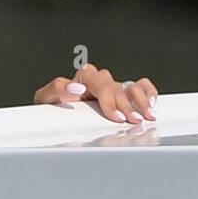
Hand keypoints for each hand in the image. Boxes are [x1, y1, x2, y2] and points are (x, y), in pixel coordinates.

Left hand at [33, 64, 157, 123]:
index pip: (100, 83)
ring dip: (141, 100)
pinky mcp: (121, 95)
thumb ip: (57, 89)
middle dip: (127, 105)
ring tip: (148, 116)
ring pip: (131, 86)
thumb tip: (77, 87)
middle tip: (133, 121)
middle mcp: (100, 81)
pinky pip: (140, 86)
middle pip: (117, 87)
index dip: (109, 99)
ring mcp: (112, 88)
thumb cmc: (49, 107)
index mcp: (83, 77)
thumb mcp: (45, 98)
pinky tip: (152, 104)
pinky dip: (148, 92)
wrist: (52, 116)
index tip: (115, 116)